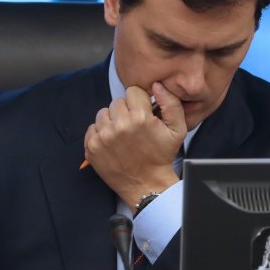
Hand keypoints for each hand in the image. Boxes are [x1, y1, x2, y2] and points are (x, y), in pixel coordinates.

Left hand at [83, 82, 186, 210]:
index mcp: (140, 118)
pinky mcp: (92, 147)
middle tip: (133, 127)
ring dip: (112, 121)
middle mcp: (119, 125)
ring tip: (123, 135)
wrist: (147, 184)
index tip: (142, 113)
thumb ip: (171, 102)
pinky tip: (112, 143)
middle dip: (125, 111)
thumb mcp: (177, 129)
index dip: (139, 101)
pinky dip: (101, 133)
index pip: (133, 91)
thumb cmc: (162, 156)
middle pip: (117, 102)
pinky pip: (92, 128)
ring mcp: (103, 137)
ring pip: (103, 113)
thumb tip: (156, 85)